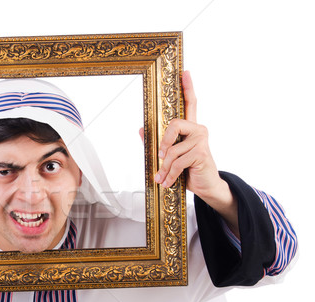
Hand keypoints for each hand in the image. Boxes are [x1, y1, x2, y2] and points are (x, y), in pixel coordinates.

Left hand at [154, 71, 238, 233]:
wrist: (205, 185)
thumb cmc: (188, 169)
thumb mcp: (169, 156)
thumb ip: (156, 142)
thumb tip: (141, 129)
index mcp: (190, 128)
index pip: (190, 103)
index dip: (188, 87)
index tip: (184, 72)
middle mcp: (198, 129)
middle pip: (174, 125)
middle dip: (162, 143)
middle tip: (159, 157)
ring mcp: (201, 140)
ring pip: (172, 150)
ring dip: (164, 167)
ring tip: (162, 177)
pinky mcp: (201, 153)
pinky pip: (177, 162)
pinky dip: (169, 174)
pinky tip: (167, 181)